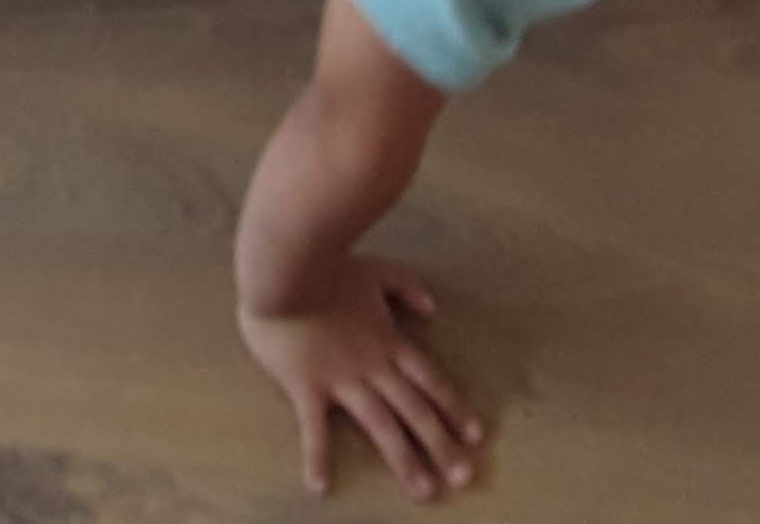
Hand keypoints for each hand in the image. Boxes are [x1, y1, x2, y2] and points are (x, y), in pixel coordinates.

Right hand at [240, 259, 484, 500]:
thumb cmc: (329, 268)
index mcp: (389, 340)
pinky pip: (313, 428)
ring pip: (380, 426)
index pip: (430, 380)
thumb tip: (434, 309)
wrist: (285, 269)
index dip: (454, 407)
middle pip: (414, 410)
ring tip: (423, 491)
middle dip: (441, 445)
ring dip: (404, 460)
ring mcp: (341, 379)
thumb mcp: (376, 270)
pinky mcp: (306, 386)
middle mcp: (373, 367)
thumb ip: (406, 286)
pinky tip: (320, 486)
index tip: (474, 436)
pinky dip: (317, 457)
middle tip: (462, 478)